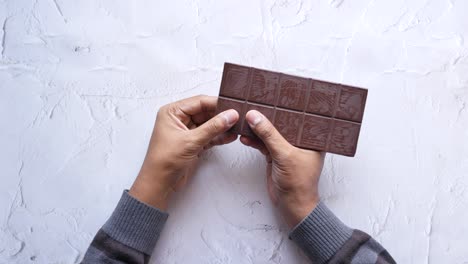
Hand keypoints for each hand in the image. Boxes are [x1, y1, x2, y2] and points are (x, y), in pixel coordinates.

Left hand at [130, 95, 238, 209]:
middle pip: (205, 112)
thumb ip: (213, 127)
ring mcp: (186, 132)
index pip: (198, 102)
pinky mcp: (192, 143)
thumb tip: (229, 115)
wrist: (159, 184)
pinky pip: (208, 136)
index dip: (216, 103)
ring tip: (237, 127)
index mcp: (172, 112)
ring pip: (208, 124)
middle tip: (237, 117)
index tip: (232, 107)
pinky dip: (218, 137)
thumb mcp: (191, 141)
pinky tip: (230, 136)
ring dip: (221, 127)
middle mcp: (178, 120)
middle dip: (221, 115)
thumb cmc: (164, 161)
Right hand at [240, 110, 324, 227]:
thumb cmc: (298, 182)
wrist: (291, 206)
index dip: (288, 105)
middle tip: (257, 102)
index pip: (300, 116)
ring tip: (246, 118)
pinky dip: (254, 141)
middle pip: (283, 123)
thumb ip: (269, 134)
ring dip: (258, 128)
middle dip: (269, 115)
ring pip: (270, 133)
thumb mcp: (284, 154)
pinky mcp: (274, 156)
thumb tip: (254, 116)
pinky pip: (263, 144)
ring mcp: (286, 149)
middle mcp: (299, 141)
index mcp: (311, 137)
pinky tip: (245, 136)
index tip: (275, 93)